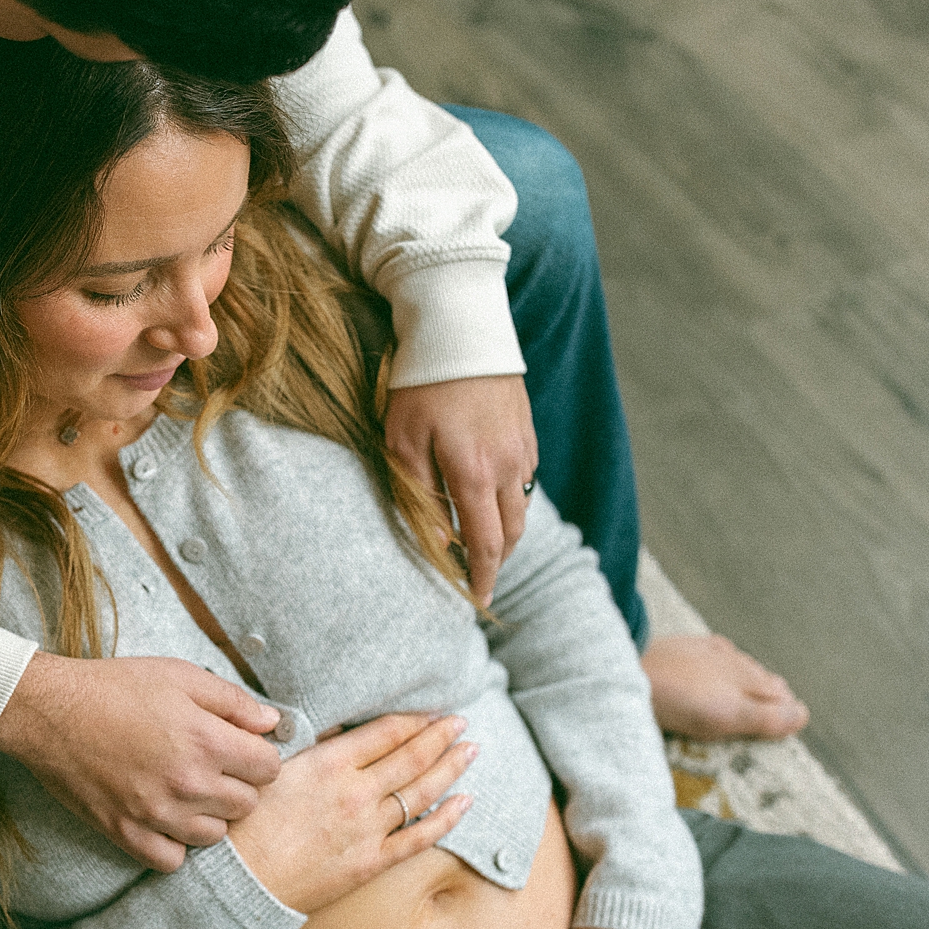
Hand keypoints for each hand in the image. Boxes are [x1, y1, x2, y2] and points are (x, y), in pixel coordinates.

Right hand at [0, 652, 281, 871]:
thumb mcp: (181, 676)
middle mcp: (188, 784)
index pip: (269, 769)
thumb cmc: (116, 687)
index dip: (260, 756)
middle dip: (239, 784)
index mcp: (206, 741)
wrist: (51, 712)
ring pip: (215, 835)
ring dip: (210, 815)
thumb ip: (233, 701)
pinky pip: (172, 860)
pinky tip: (166, 818)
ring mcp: (156, 814)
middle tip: (214, 766)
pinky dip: (175, 844)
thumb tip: (271, 723)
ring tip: (190, 791)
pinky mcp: (126, 832)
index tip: (242, 748)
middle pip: (247, 805)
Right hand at [226, 712, 474, 913]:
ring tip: (471, 750)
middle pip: (412, 757)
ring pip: (422, 792)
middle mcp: (357, 792)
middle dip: (441, 736)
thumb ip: (312, 748)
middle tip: (462, 721)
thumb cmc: (247, 824)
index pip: (386, 732)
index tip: (433, 709)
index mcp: (330, 763)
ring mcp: (368, 829)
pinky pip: (420, 837)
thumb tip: (341, 729)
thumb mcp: (274, 770)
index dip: (415, 719)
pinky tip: (466, 802)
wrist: (240, 882)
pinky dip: (448, 818)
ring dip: (451, 768)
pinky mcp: (372, 862)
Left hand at [384, 375, 538, 604]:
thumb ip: (419, 495)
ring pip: (521, 507)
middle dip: (496, 562)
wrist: (460, 327)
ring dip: (505, 532)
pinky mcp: (526, 429)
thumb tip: (437, 542)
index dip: (481, 578)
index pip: (484, 545)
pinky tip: (492, 498)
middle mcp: (507, 466)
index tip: (477, 601)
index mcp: (473, 475)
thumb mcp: (402, 441)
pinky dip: (511, 498)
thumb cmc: (420, 383)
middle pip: (511, 533)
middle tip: (479, 579)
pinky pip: (525, 477)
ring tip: (484, 544)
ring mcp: (521, 447)